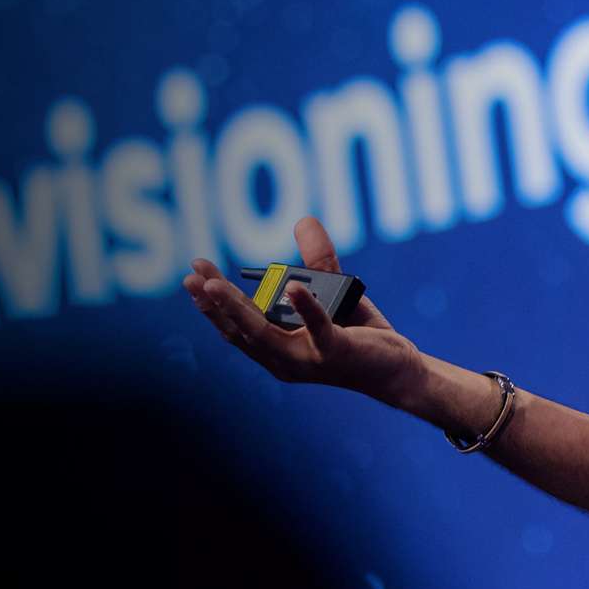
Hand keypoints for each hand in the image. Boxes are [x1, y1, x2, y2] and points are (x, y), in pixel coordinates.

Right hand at [182, 216, 422, 401]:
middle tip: (191, 275)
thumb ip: (318, 261)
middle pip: (240, 330)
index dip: (211, 305)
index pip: (235, 329)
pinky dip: (305, 306)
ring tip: (214, 284)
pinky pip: (318, 328)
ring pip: (263, 333)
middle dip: (212, 301)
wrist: (398, 368)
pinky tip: (293, 287)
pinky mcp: (335, 352)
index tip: (193, 277)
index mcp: (277, 350)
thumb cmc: (360, 334)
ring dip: (236, 307)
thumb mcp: (333, 294)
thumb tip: (304, 220)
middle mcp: (284, 359)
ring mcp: (307, 359)